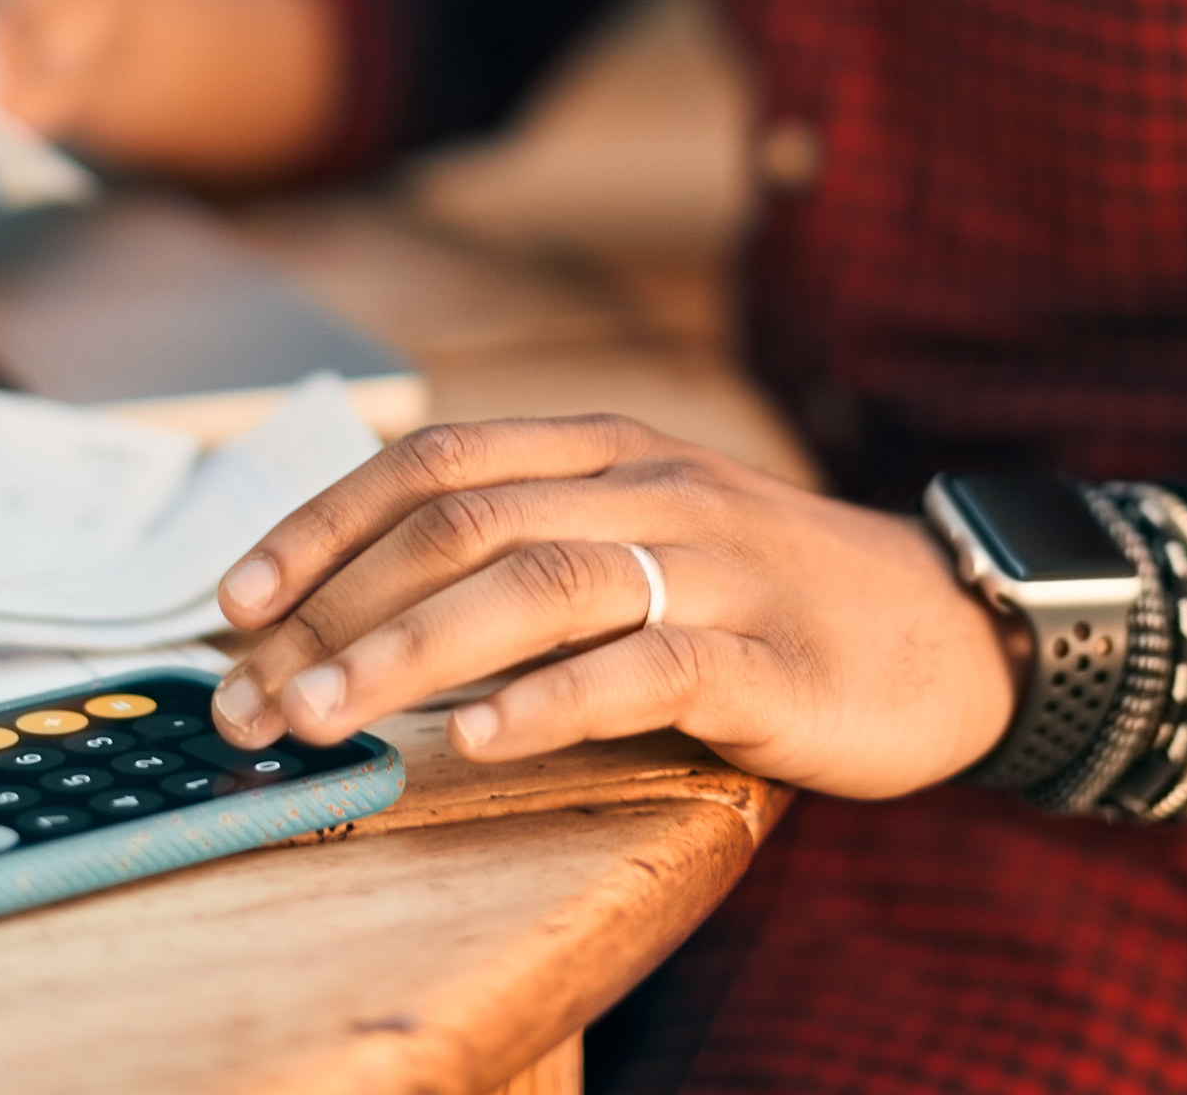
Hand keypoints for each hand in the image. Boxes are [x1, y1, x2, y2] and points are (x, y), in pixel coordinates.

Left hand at [208, 415, 1027, 798]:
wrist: (953, 626)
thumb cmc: (771, 595)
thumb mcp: (649, 532)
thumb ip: (533, 543)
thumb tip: (361, 608)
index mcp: (608, 449)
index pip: (435, 460)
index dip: (323, 522)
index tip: (233, 598)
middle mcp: (650, 487)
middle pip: (461, 524)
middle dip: (334, 608)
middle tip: (249, 693)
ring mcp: (712, 565)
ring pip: (534, 583)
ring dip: (408, 652)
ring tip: (322, 715)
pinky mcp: (766, 655)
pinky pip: (644, 666)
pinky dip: (549, 701)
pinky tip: (477, 739)